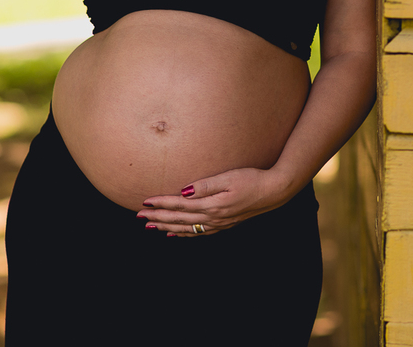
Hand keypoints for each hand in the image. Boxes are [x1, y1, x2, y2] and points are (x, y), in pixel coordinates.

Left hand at [136, 167, 291, 236]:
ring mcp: (218, 223)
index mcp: (211, 205)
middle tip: (139, 215)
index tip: (144, 201)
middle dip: (158, 217)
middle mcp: (213, 217)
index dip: (161, 203)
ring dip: (166, 227)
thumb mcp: (228, 178)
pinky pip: (198, 232)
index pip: (179, 204)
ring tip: (150, 226)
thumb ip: (205, 185)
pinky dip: (184, 234)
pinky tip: (175, 234)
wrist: (273, 192)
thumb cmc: (252, 179)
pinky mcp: (224, 224)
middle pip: (179, 218)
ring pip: (186, 228)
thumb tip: (183, 191)